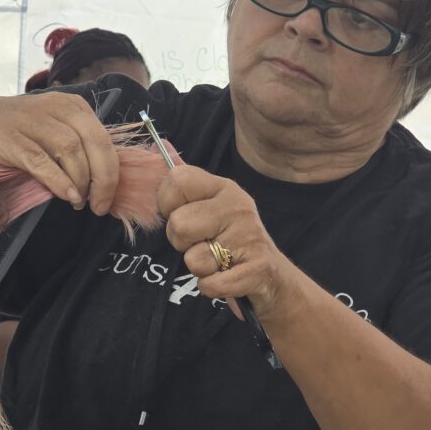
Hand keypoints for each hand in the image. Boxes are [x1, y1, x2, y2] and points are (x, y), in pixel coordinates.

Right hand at [0, 93, 119, 214]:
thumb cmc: (15, 130)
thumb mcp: (51, 129)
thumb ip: (77, 147)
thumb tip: (104, 183)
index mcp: (72, 106)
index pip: (104, 139)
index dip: (112, 172)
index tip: (109, 198)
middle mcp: (56, 108)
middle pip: (94, 143)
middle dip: (103, 179)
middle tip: (99, 206)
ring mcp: (32, 121)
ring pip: (71, 151)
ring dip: (80, 182)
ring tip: (78, 203)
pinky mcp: (11, 138)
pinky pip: (42, 161)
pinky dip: (58, 181)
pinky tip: (66, 196)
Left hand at [157, 165, 298, 319]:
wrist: (272, 277)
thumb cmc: (229, 239)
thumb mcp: (209, 204)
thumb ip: (183, 178)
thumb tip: (159, 141)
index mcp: (223, 186)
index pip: (175, 180)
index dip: (167, 204)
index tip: (181, 214)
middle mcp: (238, 206)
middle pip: (178, 225)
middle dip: (181, 243)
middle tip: (201, 243)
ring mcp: (250, 237)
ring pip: (193, 260)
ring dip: (200, 269)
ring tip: (218, 262)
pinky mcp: (257, 269)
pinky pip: (210, 284)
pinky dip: (212, 288)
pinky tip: (226, 277)